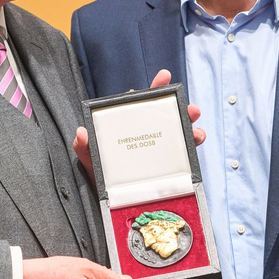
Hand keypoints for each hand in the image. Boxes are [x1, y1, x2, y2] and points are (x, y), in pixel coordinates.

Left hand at [73, 69, 205, 175]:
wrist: (109, 203)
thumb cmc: (100, 176)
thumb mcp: (90, 160)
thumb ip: (84, 147)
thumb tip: (80, 132)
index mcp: (131, 127)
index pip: (144, 105)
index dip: (156, 89)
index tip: (165, 75)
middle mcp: (148, 134)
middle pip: (168, 117)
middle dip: (183, 110)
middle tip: (192, 110)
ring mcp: (159, 150)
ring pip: (179, 134)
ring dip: (192, 129)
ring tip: (198, 132)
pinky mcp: (168, 167)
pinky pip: (183, 155)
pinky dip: (193, 148)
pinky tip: (197, 144)